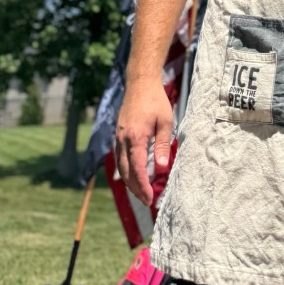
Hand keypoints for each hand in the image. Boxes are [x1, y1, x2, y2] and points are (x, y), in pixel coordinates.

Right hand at [115, 80, 173, 205]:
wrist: (140, 83)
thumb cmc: (156, 101)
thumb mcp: (165, 122)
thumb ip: (162, 146)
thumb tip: (161, 168)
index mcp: (135, 138)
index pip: (137, 170)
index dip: (143, 187)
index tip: (150, 199)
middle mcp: (123, 140)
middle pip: (126, 172)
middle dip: (136, 189)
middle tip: (147, 201)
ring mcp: (118, 137)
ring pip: (120, 167)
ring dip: (129, 182)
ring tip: (141, 192)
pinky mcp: (118, 134)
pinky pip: (119, 158)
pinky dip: (125, 170)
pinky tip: (132, 175)